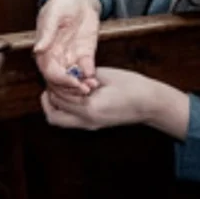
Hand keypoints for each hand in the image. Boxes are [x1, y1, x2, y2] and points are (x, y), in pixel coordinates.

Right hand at [34, 0, 101, 95]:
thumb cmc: (62, 2)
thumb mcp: (53, 14)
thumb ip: (46, 33)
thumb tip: (37, 49)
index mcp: (45, 50)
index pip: (49, 72)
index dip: (60, 80)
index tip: (72, 83)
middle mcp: (57, 56)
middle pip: (61, 80)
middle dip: (71, 88)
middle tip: (84, 91)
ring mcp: (71, 56)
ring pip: (74, 77)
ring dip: (81, 84)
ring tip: (91, 87)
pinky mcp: (85, 53)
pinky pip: (86, 68)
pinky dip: (89, 74)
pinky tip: (94, 78)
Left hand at [41, 67, 190, 138]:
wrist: (150, 104)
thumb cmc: (132, 86)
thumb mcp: (105, 76)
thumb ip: (84, 76)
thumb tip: (69, 73)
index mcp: (90, 107)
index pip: (60, 98)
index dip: (55, 84)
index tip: (56, 73)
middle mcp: (87, 121)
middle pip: (54, 116)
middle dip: (49, 99)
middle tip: (52, 84)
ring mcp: (91, 126)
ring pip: (60, 121)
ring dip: (56, 105)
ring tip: (61, 89)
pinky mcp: (94, 125)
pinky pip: (71, 121)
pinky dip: (66, 109)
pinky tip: (73, 96)